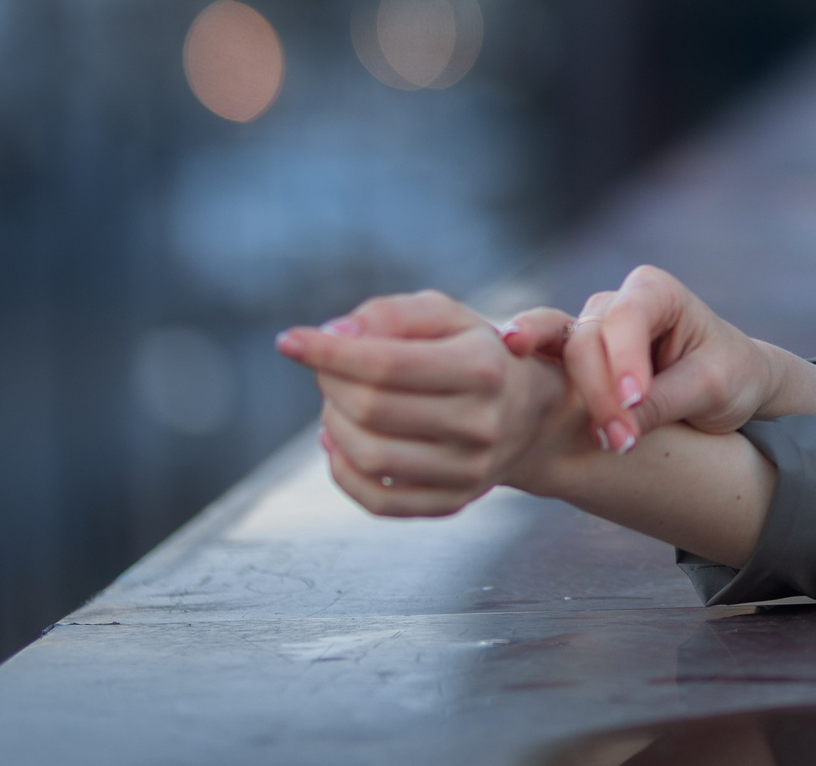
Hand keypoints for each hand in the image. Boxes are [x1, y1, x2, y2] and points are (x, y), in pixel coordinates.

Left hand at [276, 290, 578, 517]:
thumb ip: (392, 313)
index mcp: (482, 367)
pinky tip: (339, 441)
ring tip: (339, 401)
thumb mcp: (446, 315)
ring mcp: (468, 470)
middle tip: (326, 366)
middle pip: (371, 409)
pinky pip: (377, 500)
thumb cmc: (473, 352)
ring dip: (334, 423)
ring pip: (369, 455)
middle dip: (331, 382)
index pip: (385, 364)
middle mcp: (481, 423)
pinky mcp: (452, 502)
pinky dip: (342, 470)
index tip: (288, 340)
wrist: (526, 412)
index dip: (327, 352)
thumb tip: (334, 334)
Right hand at [497, 264, 815, 450]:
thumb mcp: (711, 387)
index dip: (623, 359)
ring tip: (604, 441)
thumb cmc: (729, 374)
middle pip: (586, 340)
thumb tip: (613, 433)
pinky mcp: (575, 365)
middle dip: (599, 393)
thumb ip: (663, 402)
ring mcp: (590, 333)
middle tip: (620, 442)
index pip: (626, 318)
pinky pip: (548, 373)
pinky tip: (516, 411)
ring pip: (563, 358)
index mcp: (654, 292)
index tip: (634, 401)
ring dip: (577, 402)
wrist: (732, 386)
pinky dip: (539, 394)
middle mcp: (615, 304)